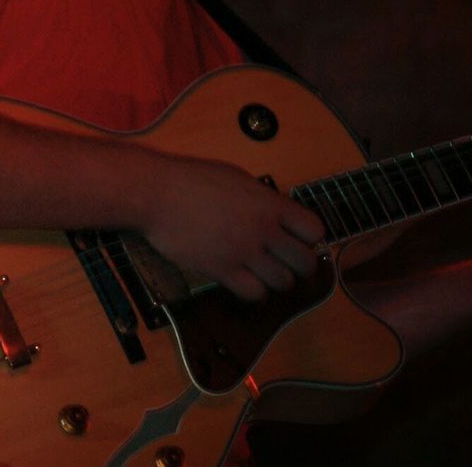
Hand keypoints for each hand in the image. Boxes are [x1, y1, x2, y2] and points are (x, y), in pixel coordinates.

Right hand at [138, 152, 326, 302]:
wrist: (157, 194)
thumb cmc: (192, 180)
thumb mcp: (237, 178)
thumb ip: (262, 199)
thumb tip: (276, 213)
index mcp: (269, 204)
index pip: (314, 230)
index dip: (310, 238)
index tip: (299, 240)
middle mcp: (263, 230)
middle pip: (304, 263)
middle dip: (299, 266)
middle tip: (287, 264)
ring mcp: (243, 252)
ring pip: (282, 283)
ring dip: (277, 281)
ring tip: (265, 274)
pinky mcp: (222, 270)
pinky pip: (254, 293)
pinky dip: (255, 292)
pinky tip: (246, 282)